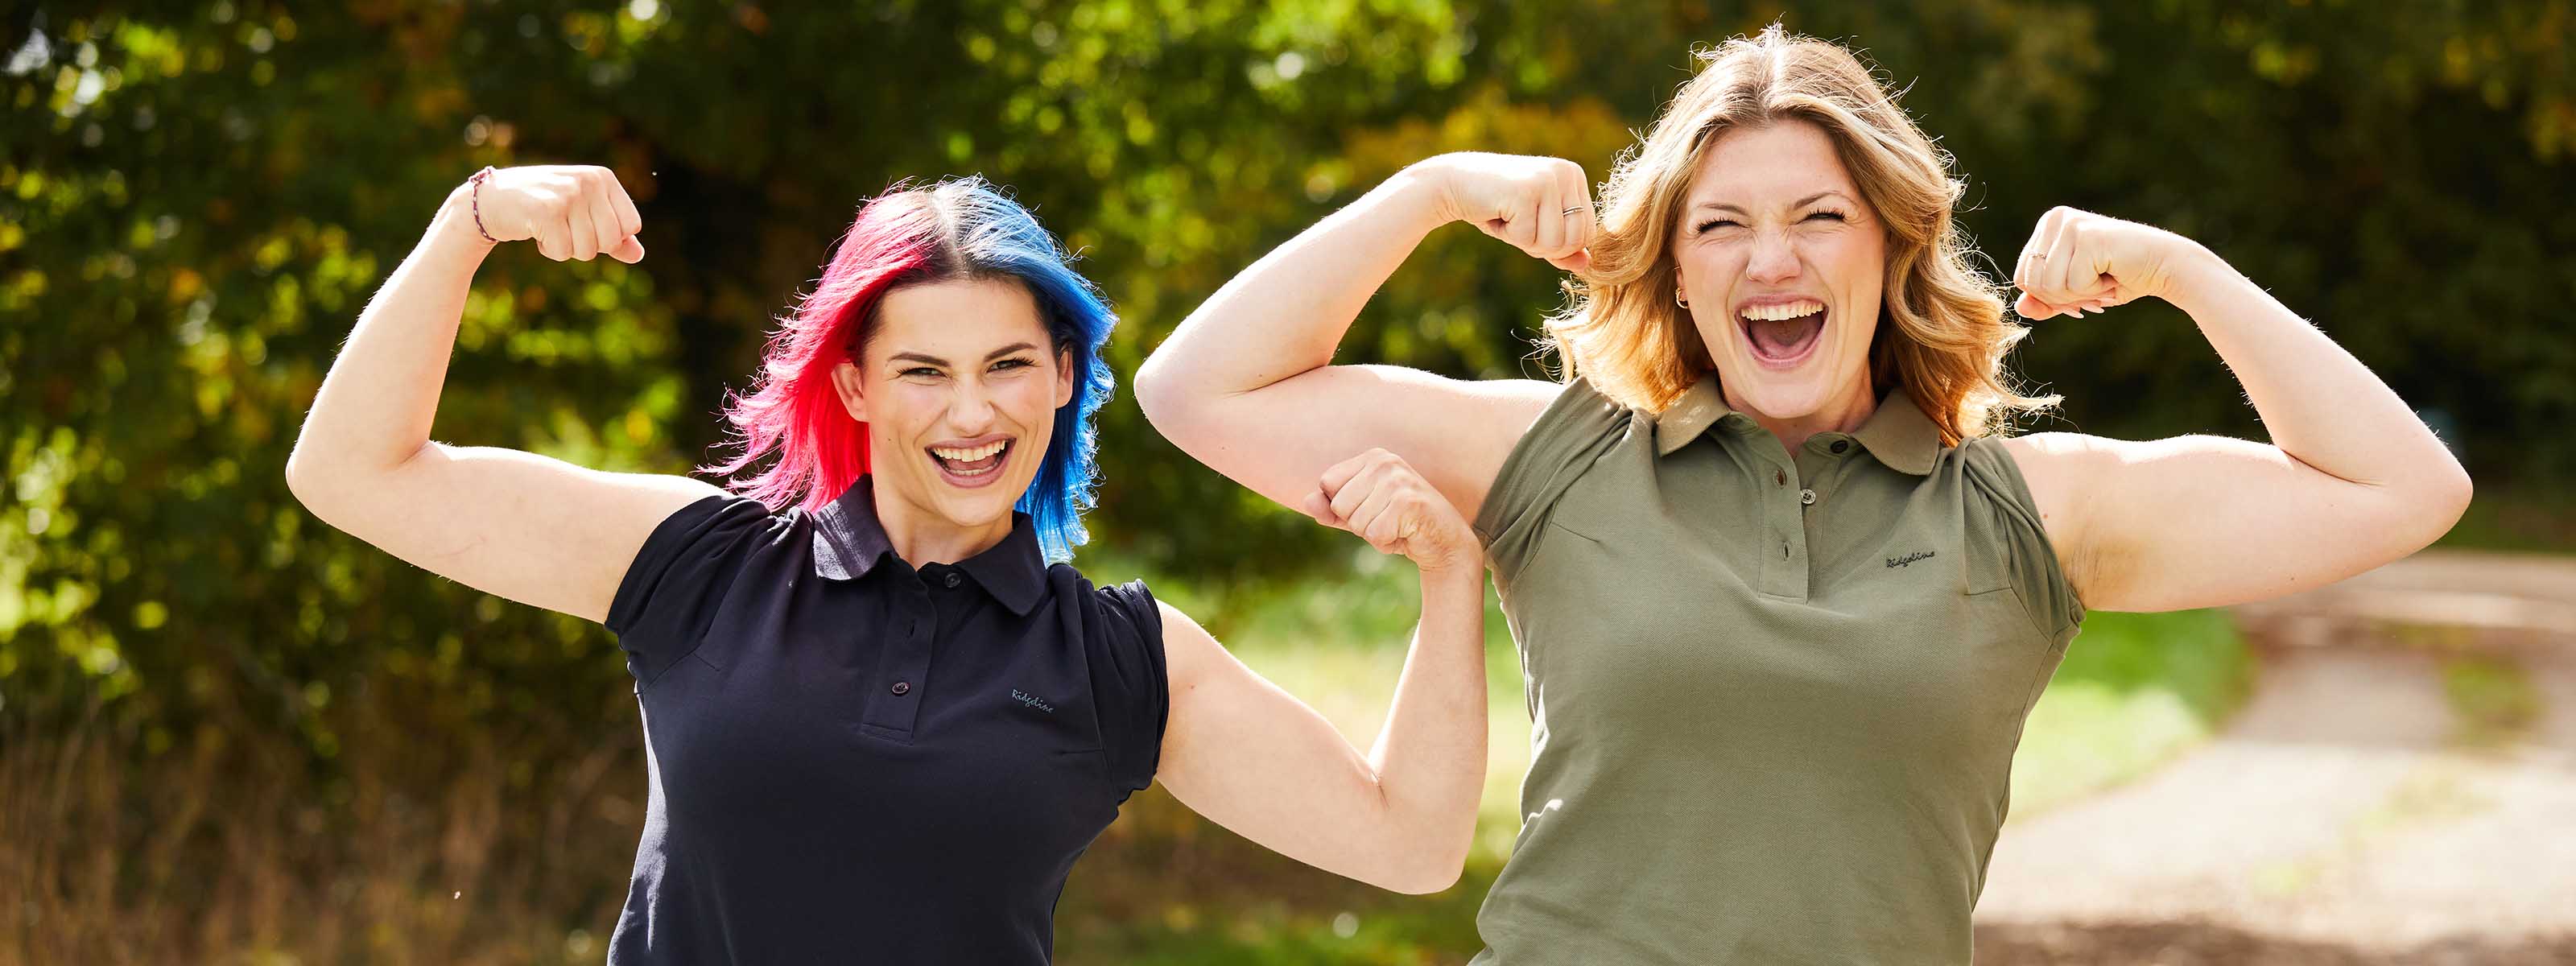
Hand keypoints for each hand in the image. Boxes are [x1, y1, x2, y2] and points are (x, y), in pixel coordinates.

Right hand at [463, 165, 645, 263]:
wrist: (492, 200)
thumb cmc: (543, 207)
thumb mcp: (584, 214)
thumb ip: (614, 234)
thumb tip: (639, 255)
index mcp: (603, 177)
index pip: (631, 226)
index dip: (610, 237)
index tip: (586, 224)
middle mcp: (589, 181)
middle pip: (611, 241)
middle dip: (587, 245)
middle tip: (565, 228)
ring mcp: (568, 194)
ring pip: (587, 250)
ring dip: (566, 248)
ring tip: (549, 227)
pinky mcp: (547, 211)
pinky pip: (564, 252)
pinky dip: (550, 250)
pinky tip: (536, 230)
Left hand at [1300, 448, 1480, 573]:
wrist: (1444, 543)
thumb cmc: (1400, 526)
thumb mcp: (1360, 516)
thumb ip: (1331, 509)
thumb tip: (1307, 501)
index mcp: (1372, 457)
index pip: (1327, 483)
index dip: (1342, 507)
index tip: (1371, 509)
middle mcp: (1385, 462)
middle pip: (1338, 504)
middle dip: (1358, 523)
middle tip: (1386, 521)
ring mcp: (1398, 480)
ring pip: (1355, 521)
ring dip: (1373, 535)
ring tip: (1397, 527)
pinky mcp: (1409, 503)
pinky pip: (1373, 534)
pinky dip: (1386, 543)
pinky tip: (1405, 534)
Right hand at [1417, 152, 1594, 272]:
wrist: (1453, 182)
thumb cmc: (1498, 206)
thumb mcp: (1535, 228)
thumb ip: (1562, 246)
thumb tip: (1586, 265)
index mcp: (1574, 176)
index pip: (1588, 233)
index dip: (1558, 245)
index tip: (1532, 224)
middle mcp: (1567, 173)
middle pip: (1575, 241)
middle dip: (1543, 246)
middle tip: (1518, 224)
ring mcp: (1548, 179)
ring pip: (1554, 243)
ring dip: (1525, 241)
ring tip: (1508, 217)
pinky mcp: (1527, 191)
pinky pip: (1527, 238)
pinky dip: (1508, 235)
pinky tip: (1496, 213)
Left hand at [2010, 206, 2209, 319]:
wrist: (2165, 266)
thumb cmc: (2119, 277)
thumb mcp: (2074, 293)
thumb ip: (2044, 301)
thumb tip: (2019, 308)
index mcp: (2047, 226)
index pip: (2021, 277)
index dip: (2048, 296)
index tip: (2079, 288)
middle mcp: (2054, 219)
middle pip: (2031, 283)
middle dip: (2064, 297)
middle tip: (2094, 284)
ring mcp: (2070, 225)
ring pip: (2049, 286)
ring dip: (2080, 294)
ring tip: (2103, 276)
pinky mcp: (2087, 237)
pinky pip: (2072, 284)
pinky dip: (2094, 289)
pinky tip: (2113, 273)